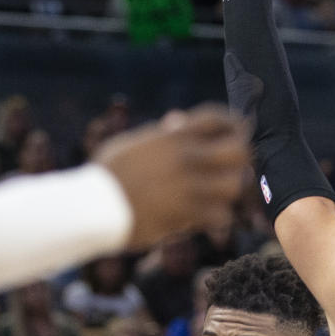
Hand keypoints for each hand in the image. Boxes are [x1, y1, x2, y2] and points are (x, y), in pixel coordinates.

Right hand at [97, 105, 249, 247]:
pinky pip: (220, 215)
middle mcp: (185, 157)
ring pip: (235, 185)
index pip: (219, 118)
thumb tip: (177, 121)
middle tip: (233, 167)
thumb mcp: (135, 143)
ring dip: (231, 190)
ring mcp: (188, 187)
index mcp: (173, 135)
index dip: (233, 125)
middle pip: (239, 150)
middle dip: (241, 158)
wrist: (93, 206)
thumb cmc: (109, 174)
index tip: (234, 134)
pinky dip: (217, 217)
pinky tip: (206, 217)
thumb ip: (161, 134)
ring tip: (219, 194)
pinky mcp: (185, 215)